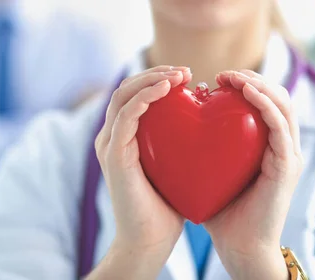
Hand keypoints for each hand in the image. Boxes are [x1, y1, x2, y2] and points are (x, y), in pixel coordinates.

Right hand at [88, 66, 191, 278]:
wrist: (150, 241)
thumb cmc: (166, 207)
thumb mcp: (174, 166)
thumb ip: (178, 143)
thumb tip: (205, 124)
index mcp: (122, 138)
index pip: (133, 95)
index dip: (156, 79)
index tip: (187, 77)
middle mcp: (110, 138)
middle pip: (125, 88)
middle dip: (155, 72)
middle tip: (185, 72)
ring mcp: (109, 145)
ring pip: (123, 94)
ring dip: (151, 78)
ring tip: (179, 75)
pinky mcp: (114, 154)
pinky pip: (127, 114)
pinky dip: (146, 96)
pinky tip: (168, 89)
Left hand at [203, 70, 303, 279]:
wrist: (240, 247)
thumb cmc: (221, 212)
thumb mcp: (210, 171)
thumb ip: (200, 149)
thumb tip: (175, 125)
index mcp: (267, 146)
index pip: (263, 102)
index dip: (244, 83)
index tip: (215, 79)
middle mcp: (282, 146)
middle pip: (277, 96)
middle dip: (251, 77)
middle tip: (223, 74)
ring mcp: (289, 154)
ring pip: (283, 103)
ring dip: (259, 83)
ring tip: (233, 77)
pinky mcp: (287, 165)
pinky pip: (280, 125)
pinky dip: (264, 103)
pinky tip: (244, 91)